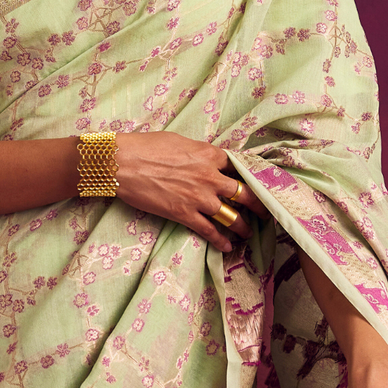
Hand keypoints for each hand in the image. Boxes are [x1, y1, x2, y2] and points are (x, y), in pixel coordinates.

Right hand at [114, 134, 264, 253]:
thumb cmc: (145, 146)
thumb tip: (203, 159)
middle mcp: (209, 177)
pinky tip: (227, 246)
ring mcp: (199, 198)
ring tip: (247, 233)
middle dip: (257, 205)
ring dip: (242, 226)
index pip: (238, 167)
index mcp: (209, 155)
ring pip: (231, 215)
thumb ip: (197, 152)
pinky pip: (209, 230)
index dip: (249, 177)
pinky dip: (220, 240)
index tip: (256, 184)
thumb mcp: (179, 141)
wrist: (123, 163)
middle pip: (243, 193)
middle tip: (264, 212)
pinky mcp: (184, 214)